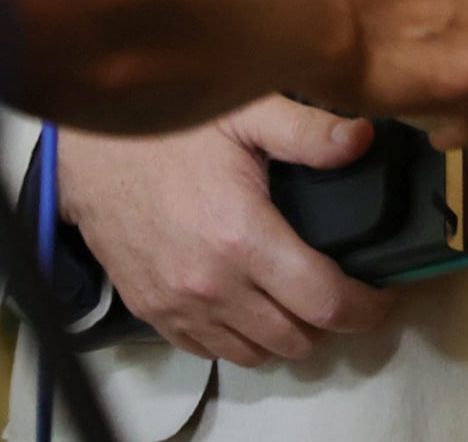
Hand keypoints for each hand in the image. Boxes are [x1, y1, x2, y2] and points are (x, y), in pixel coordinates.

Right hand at [61, 98, 390, 364]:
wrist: (89, 153)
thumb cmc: (168, 129)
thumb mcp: (244, 114)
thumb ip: (307, 131)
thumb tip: (363, 138)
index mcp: (244, 237)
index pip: (325, 302)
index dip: (363, 306)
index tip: (378, 293)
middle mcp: (213, 284)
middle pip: (295, 339)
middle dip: (328, 321)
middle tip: (338, 288)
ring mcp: (180, 305)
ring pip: (255, 353)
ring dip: (285, 333)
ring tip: (296, 297)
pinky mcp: (154, 313)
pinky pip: (211, 351)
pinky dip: (239, 338)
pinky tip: (249, 303)